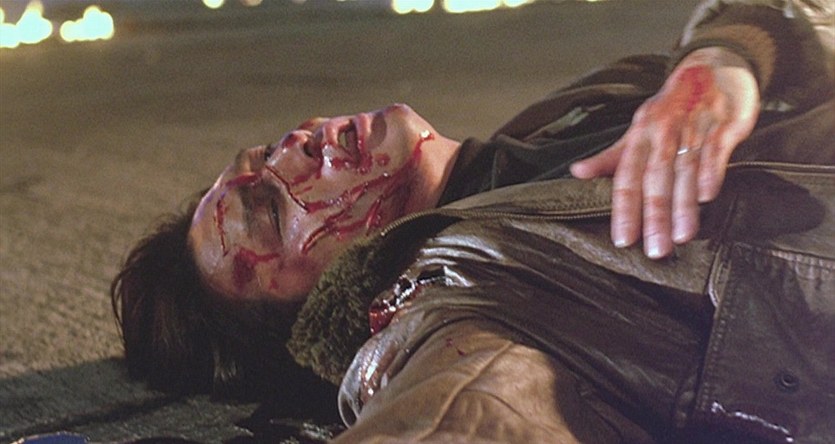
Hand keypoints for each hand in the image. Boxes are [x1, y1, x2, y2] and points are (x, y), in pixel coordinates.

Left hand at [570, 47, 759, 257]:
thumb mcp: (639, 128)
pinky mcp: (723, 123)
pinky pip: (715, 151)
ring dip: (683, 205)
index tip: (623, 239)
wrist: (712, 65)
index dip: (624, 209)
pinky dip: (711, 172)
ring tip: (681, 236)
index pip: (626, 177)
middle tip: (655, 250)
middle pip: (655, 178)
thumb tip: (577, 173)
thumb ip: (612, 156)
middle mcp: (663, 130)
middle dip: (654, 216)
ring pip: (685, 170)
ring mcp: (694, 126)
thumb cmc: (672, 106)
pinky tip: (708, 197)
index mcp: (639, 134)